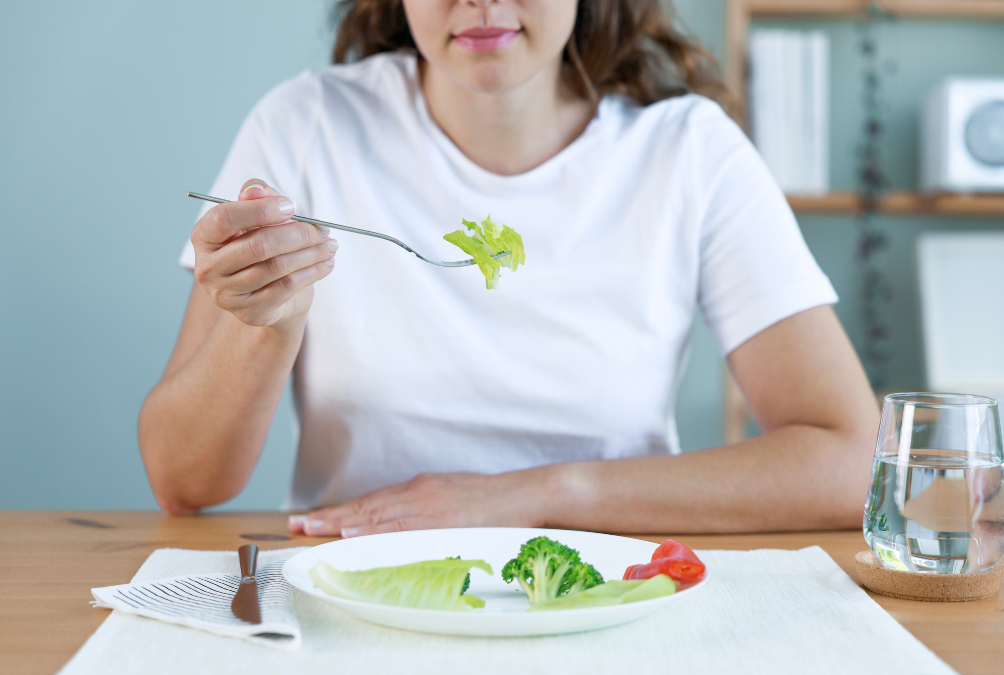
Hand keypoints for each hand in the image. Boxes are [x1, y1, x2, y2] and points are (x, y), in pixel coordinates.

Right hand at [191, 179, 336, 328]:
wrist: (267, 294)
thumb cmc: (260, 245)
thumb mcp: (257, 216)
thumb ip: (257, 197)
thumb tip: (257, 190)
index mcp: (203, 236)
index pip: (225, 218)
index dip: (261, 210)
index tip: (292, 207)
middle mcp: (208, 267)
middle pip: (258, 245)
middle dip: (298, 234)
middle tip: (323, 230)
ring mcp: (226, 294)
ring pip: (277, 267)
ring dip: (311, 253)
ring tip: (330, 245)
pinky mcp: (249, 312)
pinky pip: (286, 287)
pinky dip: (312, 272)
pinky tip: (326, 264)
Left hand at [287, 471, 551, 537]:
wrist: (524, 494)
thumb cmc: (491, 500)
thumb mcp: (451, 497)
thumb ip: (425, 507)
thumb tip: (400, 520)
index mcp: (420, 489)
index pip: (371, 502)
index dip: (340, 511)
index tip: (312, 518)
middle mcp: (418, 493)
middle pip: (366, 506)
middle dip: (329, 516)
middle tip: (297, 524)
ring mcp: (428, 504)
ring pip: (376, 514)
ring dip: (341, 522)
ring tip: (313, 529)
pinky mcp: (441, 517)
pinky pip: (401, 525)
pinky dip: (374, 528)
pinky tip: (354, 531)